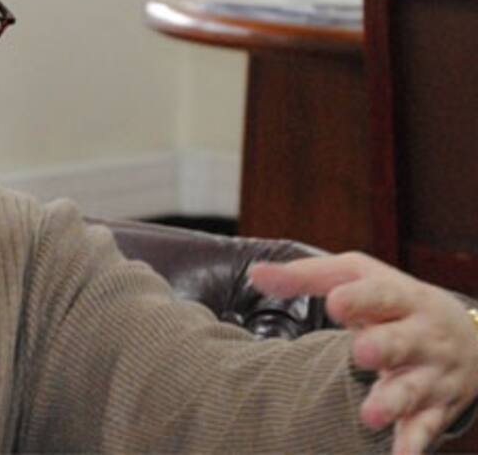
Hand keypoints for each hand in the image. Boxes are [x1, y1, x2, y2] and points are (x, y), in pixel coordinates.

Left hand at [249, 252, 477, 454]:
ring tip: (370, 414)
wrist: (471, 341)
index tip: (335, 302)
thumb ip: (307, 277)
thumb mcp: (358, 279)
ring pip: (413, 389)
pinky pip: (425, 427)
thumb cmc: (392, 304)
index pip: (381, 295)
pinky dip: (414, 443)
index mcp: (401, 298)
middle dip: (385, 347)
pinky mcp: (436, 409)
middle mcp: (421, 336)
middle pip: (403, 342)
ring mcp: (431, 375)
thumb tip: (255, 274)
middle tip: (360, 353)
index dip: (360, 299)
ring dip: (393, 401)